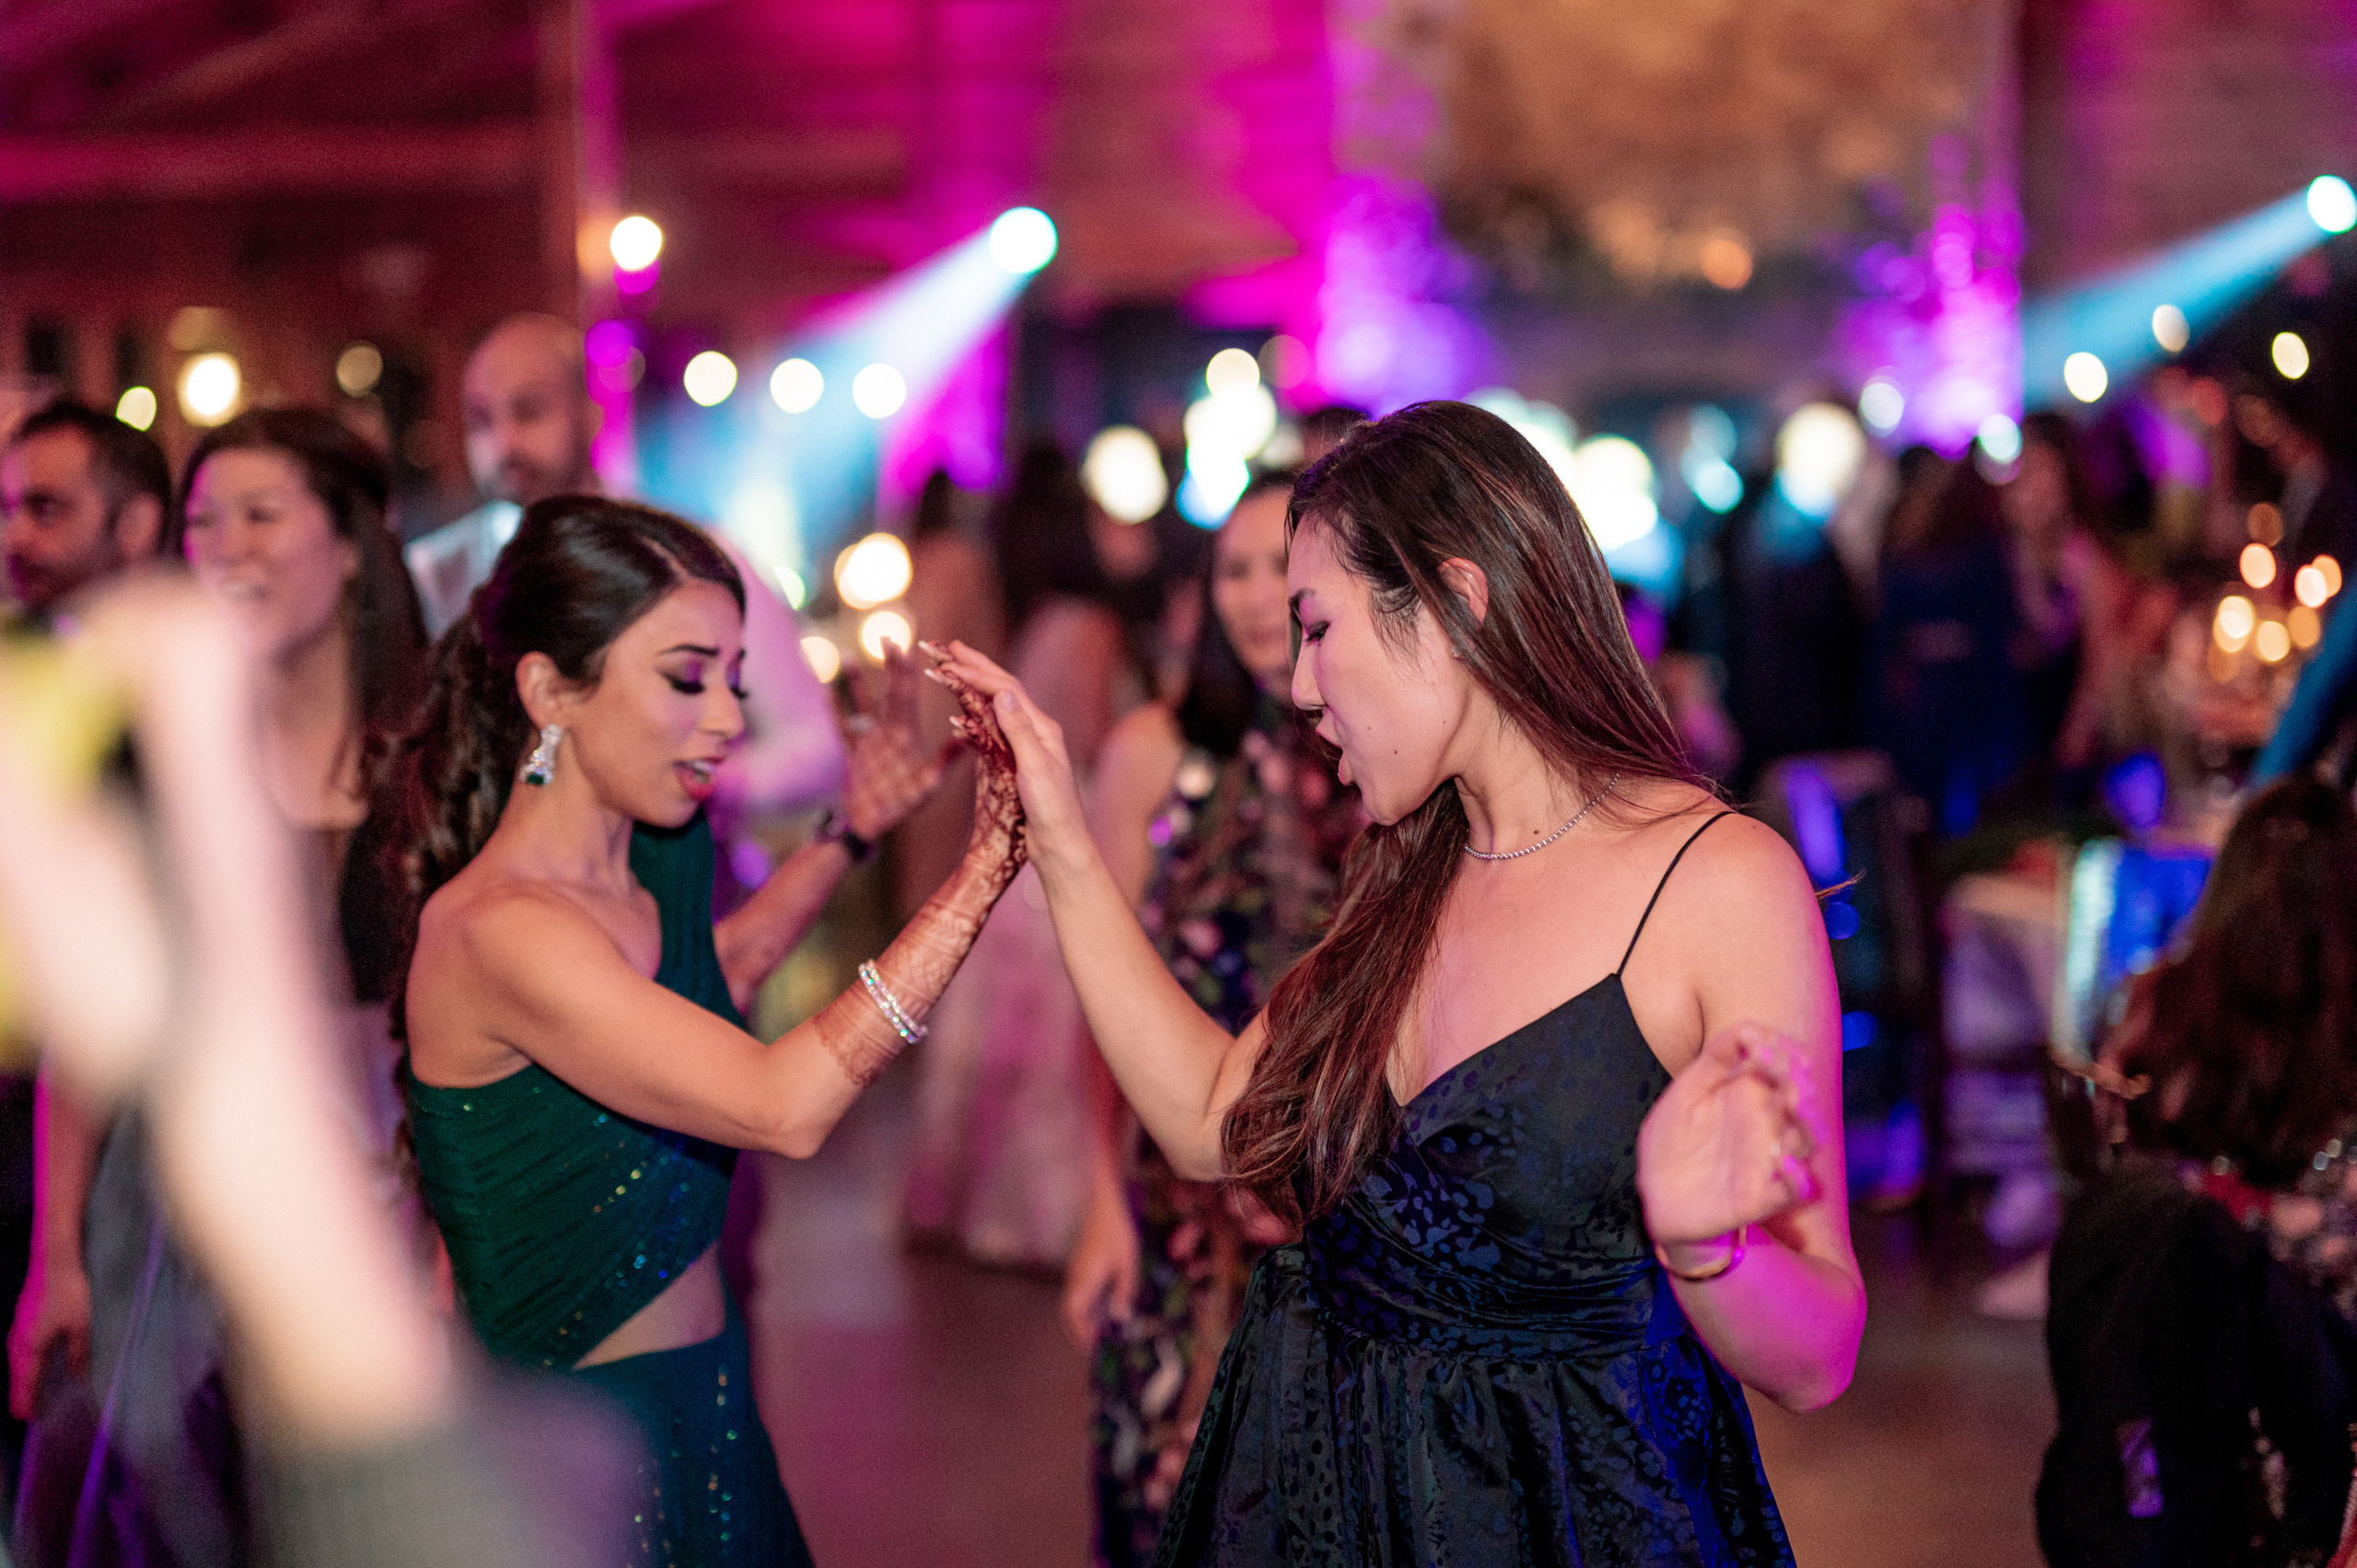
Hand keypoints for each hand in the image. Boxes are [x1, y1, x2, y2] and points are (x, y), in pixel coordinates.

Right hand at [7, 1261, 91, 1420]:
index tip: (29, 1421)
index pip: (24, 1385)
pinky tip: (33, 1365)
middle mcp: (16, 1343)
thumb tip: (78, 1378)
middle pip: (16, 1377)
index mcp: (28, 1350)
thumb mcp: (81, 1327)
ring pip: (15, 1364)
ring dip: (22, 1379)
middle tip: (30, 1414)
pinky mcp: (21, 1320)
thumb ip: (79, 1355)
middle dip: (22, 1395)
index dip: (26, 1403)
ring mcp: (16, 1330)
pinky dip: (24, 1364)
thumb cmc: (69, 1294)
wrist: (54, 1261)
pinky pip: (18, 1351)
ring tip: (31, 1394)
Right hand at [840, 643, 947, 839]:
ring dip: (855, 681)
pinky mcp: (851, 752)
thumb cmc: (901, 809)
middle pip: (888, 693)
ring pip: (861, 704)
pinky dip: (833, 709)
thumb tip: (967, 740)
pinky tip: (823, 690)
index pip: (907, 697)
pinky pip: (840, 726)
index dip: (907, 672)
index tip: (910, 646)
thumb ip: (942, 763)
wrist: (871, 828)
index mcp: (906, 737)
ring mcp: (868, 741)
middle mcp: (888, 734)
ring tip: (849, 654)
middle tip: (888, 637)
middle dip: (889, 666)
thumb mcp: (926, 787)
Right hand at [923, 642, 1029, 885]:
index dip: (977, 673)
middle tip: (950, 647)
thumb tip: (1004, 692)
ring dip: (975, 685)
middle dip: (977, 666)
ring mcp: (1027, 746)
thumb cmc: (1052, 811)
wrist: (1059, 844)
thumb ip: (1018, 730)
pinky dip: (974, 715)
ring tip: (954, 667)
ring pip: (997, 706)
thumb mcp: (1034, 769)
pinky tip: (961, 714)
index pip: (1006, 689)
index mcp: (1042, 728)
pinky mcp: (1017, 762)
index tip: (949, 661)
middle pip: (1003, 689)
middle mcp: (1036, 731)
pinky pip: (992, 730)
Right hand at [1061, 1189, 1141, 1348]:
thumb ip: (1124, 1291)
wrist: (1103, 1205)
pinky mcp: (1080, 1266)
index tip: (1090, 1349)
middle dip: (1079, 1331)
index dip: (1078, 1333)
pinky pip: (1079, 1293)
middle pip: (1069, 1312)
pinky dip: (1087, 1307)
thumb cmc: (1117, 1232)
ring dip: (1084, 1320)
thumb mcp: (1127, 1263)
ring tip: (1102, 1332)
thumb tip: (1120, 1318)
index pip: (1072, 1313)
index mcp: (1085, 1279)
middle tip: (1096, 1346)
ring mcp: (1075, 1272)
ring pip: (1073, 1303)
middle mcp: (1075, 1278)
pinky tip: (1103, 1310)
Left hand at [1636, 1022, 1820, 1250]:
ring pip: (1807, 1140)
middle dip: (1798, 1081)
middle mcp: (1767, 1125)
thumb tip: (1749, 1027)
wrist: (1657, 1197)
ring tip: (1794, 1100)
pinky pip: (1794, 1191)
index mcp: (1750, 1095)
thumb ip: (1715, 1059)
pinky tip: (1784, 1164)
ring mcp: (1767, 1160)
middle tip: (1784, 1069)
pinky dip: (1797, 1179)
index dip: (1782, 1051)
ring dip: (1808, 1120)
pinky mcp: (1760, 1197)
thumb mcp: (1686, 1092)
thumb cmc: (1673, 1140)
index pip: (1783, 1066)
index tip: (1761, 1043)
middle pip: (1801, 1100)